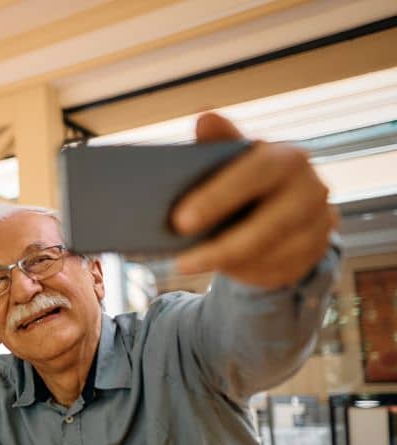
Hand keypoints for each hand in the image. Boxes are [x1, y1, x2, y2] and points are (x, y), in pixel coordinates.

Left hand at [171, 112, 336, 288]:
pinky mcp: (316, 251)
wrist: (284, 206)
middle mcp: (311, 189)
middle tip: (181, 261)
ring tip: (189, 265)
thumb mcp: (232, 159)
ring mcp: (319, 223)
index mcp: (287, 158)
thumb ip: (218, 143)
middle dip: (222, 246)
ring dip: (228, 263)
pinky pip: (278, 270)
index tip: (179, 222)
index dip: (218, 198)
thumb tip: (206, 116)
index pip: (256, 174)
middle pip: (269, 224)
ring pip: (272, 253)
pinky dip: (245, 273)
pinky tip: (219, 270)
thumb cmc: (246, 178)